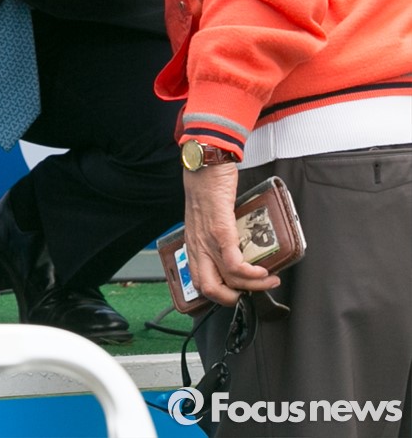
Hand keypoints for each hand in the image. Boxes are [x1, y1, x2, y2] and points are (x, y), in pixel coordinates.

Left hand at [183, 164, 281, 306]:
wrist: (205, 162)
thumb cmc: (206, 183)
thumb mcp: (204, 214)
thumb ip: (214, 229)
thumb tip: (236, 239)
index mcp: (193, 242)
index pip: (197, 279)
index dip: (216, 293)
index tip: (235, 291)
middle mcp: (197, 244)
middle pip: (208, 288)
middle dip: (231, 299)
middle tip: (249, 294)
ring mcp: (208, 239)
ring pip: (226, 280)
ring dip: (251, 287)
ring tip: (268, 281)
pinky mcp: (221, 230)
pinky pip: (235, 264)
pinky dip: (251, 274)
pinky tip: (263, 271)